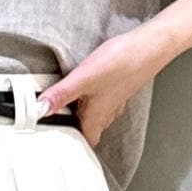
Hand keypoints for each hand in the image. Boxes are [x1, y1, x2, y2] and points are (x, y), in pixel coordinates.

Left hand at [36, 23, 176, 147]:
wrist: (152, 44)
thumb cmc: (122, 62)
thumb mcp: (84, 78)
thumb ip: (61, 94)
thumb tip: (39, 110)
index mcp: (96, 118)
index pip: (83, 143)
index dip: (70, 146)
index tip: (53, 142)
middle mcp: (106, 113)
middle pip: (87, 130)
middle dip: (72, 129)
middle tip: (52, 123)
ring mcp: (113, 100)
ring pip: (93, 115)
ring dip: (79, 113)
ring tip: (62, 106)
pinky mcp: (117, 86)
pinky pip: (100, 100)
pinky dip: (89, 99)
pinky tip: (84, 88)